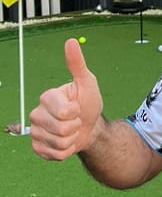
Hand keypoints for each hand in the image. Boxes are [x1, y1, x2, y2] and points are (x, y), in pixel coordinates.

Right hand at [30, 38, 102, 159]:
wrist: (91, 127)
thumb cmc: (89, 104)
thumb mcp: (87, 84)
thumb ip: (77, 65)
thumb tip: (70, 41)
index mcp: (46, 97)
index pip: (62, 112)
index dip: (75, 113)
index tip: (77, 107)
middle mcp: (36, 113)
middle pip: (60, 129)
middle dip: (75, 127)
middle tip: (76, 121)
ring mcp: (36, 132)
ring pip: (58, 143)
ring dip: (71, 139)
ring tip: (72, 131)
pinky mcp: (38, 148)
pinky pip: (54, 155)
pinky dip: (66, 151)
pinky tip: (67, 142)